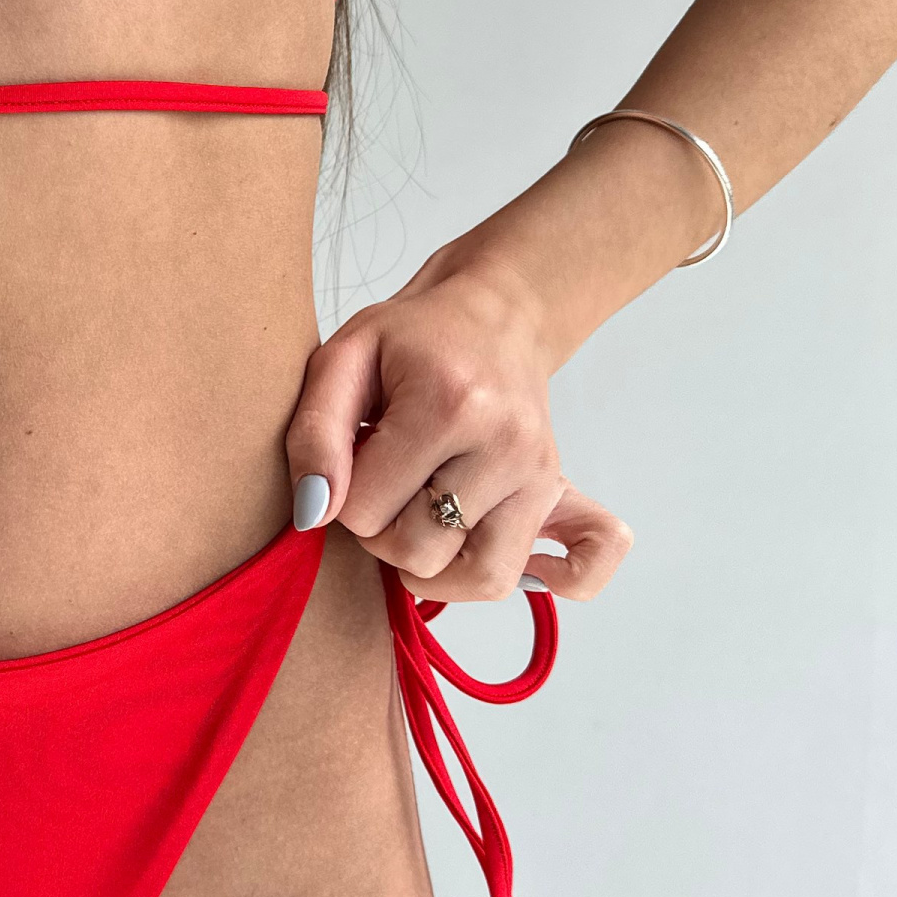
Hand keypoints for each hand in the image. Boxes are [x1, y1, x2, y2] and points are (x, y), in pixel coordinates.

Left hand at [285, 253, 631, 602]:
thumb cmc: (411, 340)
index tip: (355, 459)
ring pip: (482, 579)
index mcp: (448, 405)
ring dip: (438, 565)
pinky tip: (504, 554)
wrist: (493, 315)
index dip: (342, 497)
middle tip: (383, 484)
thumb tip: (314, 514)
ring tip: (419, 517)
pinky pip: (582, 572)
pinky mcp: (559, 492)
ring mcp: (540, 473)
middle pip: (420, 554)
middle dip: (381, 533)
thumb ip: (314, 436)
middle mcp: (506, 445)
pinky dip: (551, 581)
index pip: (365, 514)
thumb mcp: (342, 360)